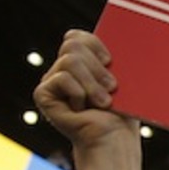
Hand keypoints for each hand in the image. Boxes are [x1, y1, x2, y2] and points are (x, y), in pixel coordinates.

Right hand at [33, 29, 143, 169]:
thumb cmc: (123, 112)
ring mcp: (51, 81)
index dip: (95, 44)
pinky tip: (82, 108)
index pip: (77, 36)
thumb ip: (112, 57)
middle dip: (97, 66)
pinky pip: (61, 78)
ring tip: (102, 102)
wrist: (114, 137)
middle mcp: (63, 69)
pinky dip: (79, 93)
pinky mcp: (43, 94)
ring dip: (92, 83)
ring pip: (69, 60)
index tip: (111, 61)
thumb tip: (125, 31)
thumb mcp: (122, 78)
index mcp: (81, 62)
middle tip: (112, 87)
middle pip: (72, 43)